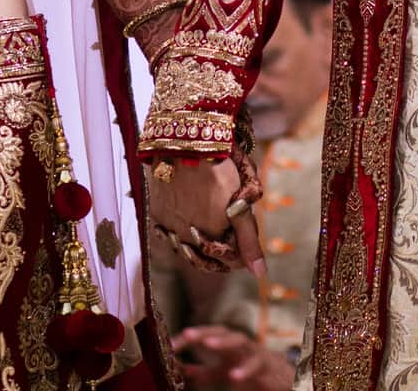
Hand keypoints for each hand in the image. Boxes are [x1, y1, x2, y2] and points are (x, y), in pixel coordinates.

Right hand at [148, 158, 264, 277]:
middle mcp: (190, 239)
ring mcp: (171, 228)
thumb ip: (249, 240)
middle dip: (221, 252)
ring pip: (187, 249)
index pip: (231, 261)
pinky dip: (178, 234)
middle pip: (208, 258)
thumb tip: (260, 274)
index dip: (242, 252)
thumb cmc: (219, 169)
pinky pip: (167, 235)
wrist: (186, 143)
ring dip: (199, 246)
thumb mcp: (241, 204)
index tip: (246, 242)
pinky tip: (187, 224)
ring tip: (208, 233)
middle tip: (230, 240)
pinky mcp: (158, 215)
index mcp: (215, 238)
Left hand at [173, 326, 295, 389]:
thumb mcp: (223, 371)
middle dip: (206, 332)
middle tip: (189, 335)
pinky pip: (257, 366)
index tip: (171, 346)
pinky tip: (235, 377)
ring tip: (210, 345)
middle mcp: (241, 344)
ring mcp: (255, 353)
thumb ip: (205, 371)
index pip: (207, 334)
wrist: (283, 377)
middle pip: (224, 331)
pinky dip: (246, 369)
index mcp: (228, 344)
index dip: (190, 338)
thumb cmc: (248, 369)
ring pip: (242, 341)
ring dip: (225, 342)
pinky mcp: (268, 367)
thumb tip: (182, 369)